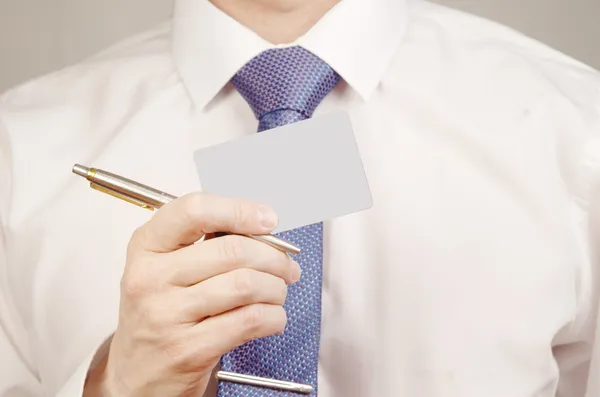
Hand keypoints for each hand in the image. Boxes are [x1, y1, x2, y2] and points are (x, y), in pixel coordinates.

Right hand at [83, 193, 300, 396]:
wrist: (137, 375)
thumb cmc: (159, 315)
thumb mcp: (166, 269)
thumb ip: (206, 243)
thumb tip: (263, 229)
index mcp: (146, 247)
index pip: (194, 210)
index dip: (239, 210)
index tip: (267, 219)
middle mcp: (150, 278)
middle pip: (232, 250)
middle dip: (274, 257)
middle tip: (286, 266)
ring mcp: (166, 315)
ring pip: (246, 284)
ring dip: (276, 288)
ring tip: (277, 292)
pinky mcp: (188, 349)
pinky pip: (249, 320)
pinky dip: (274, 316)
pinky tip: (272, 317)